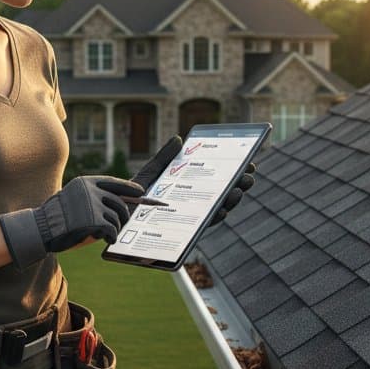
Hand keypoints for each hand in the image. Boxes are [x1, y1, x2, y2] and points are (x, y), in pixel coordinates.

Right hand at [0, 175, 144, 270]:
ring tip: (108, 234)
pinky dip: (112, 236)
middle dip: (124, 216)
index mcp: (86, 183)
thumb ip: (93, 198)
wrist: (41, 228)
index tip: (140, 192)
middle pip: (119, 203)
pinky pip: (112, 229)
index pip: (113, 182)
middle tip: (122, 224)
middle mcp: (91, 190)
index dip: (129, 188)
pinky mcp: (93, 220)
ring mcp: (92, 204)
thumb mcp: (74, 199)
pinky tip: (108, 239)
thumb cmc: (57, 218)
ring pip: (117, 217)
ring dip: (115, 228)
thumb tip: (119, 205)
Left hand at [132, 136, 255, 225]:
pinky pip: (204, 225)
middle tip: (249, 175)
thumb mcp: (151, 174)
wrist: (120, 215)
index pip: (217, 180)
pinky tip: (223, 209)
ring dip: (232, 200)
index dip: (234, 172)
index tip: (248, 162)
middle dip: (239, 184)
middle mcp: (194, 203)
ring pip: (218, 209)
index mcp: (190, 188)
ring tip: (239, 190)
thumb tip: (178, 138)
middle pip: (222, 193)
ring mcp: (191, 217)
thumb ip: (165, 158)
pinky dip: (216, 217)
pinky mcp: (185, 230)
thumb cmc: (134, 196)